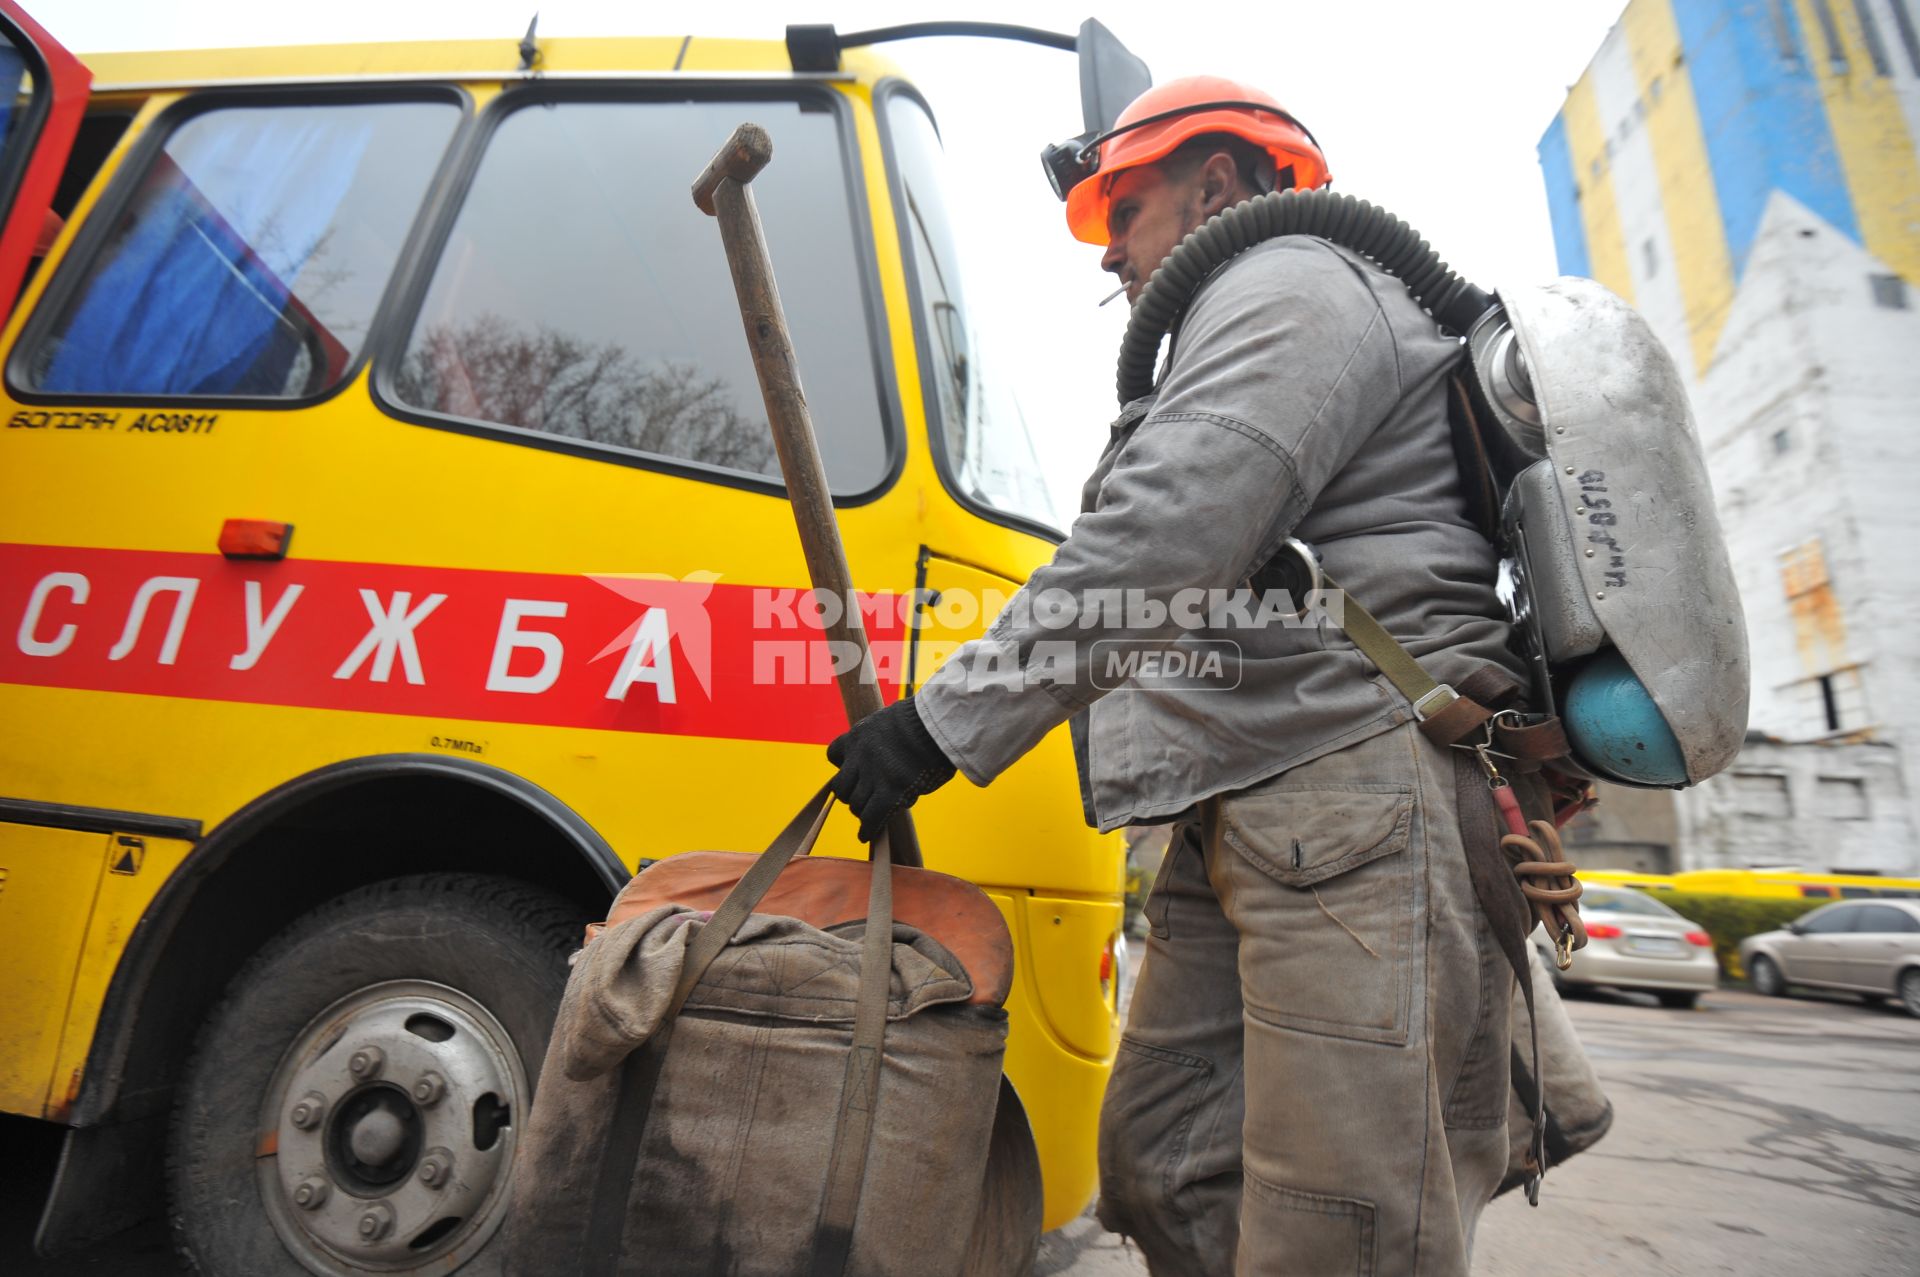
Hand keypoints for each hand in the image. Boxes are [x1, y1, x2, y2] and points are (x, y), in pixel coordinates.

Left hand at [825, 698, 956, 841]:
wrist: (935, 724)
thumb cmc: (923, 723)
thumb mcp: (890, 722)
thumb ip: (880, 740)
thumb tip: (886, 755)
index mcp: (858, 736)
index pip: (834, 755)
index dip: (843, 767)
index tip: (854, 772)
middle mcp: (859, 757)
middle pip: (841, 786)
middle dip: (851, 794)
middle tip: (865, 798)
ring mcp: (873, 776)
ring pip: (855, 804)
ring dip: (862, 811)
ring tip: (872, 814)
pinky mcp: (890, 791)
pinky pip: (871, 817)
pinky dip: (868, 829)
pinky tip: (867, 835)